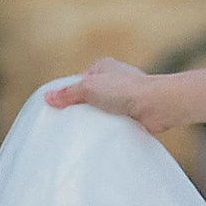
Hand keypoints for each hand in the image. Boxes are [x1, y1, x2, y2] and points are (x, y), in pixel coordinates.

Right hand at [44, 60, 162, 127]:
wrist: (157, 105)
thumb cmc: (125, 90)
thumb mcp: (89, 87)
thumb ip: (68, 93)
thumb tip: (48, 98)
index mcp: (103, 67)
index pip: (78, 81)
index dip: (67, 95)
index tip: (56, 110)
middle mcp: (114, 80)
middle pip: (89, 97)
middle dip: (80, 109)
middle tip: (66, 125)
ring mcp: (124, 98)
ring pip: (101, 111)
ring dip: (95, 120)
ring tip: (81, 134)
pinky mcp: (132, 114)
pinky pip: (113, 122)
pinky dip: (107, 128)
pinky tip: (99, 137)